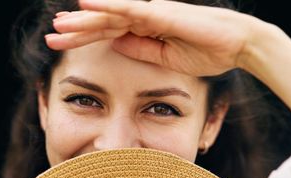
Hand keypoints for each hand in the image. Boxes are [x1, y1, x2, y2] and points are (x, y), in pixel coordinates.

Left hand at [46, 0, 260, 76]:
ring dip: (82, 21)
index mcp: (146, 30)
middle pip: (103, 23)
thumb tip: (115, 45)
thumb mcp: (165, 58)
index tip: (63, 43)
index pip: (108, 33)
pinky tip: (84, 3)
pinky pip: (127, 8)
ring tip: (58, 25)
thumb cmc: (208, 52)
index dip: (84, 38)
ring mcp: (151, 12)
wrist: (239, 45)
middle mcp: (145, 17)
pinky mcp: (160, 12)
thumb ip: (140, 50)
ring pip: (109, 15)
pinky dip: (105, 6)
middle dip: (76, 31)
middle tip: (51, 36)